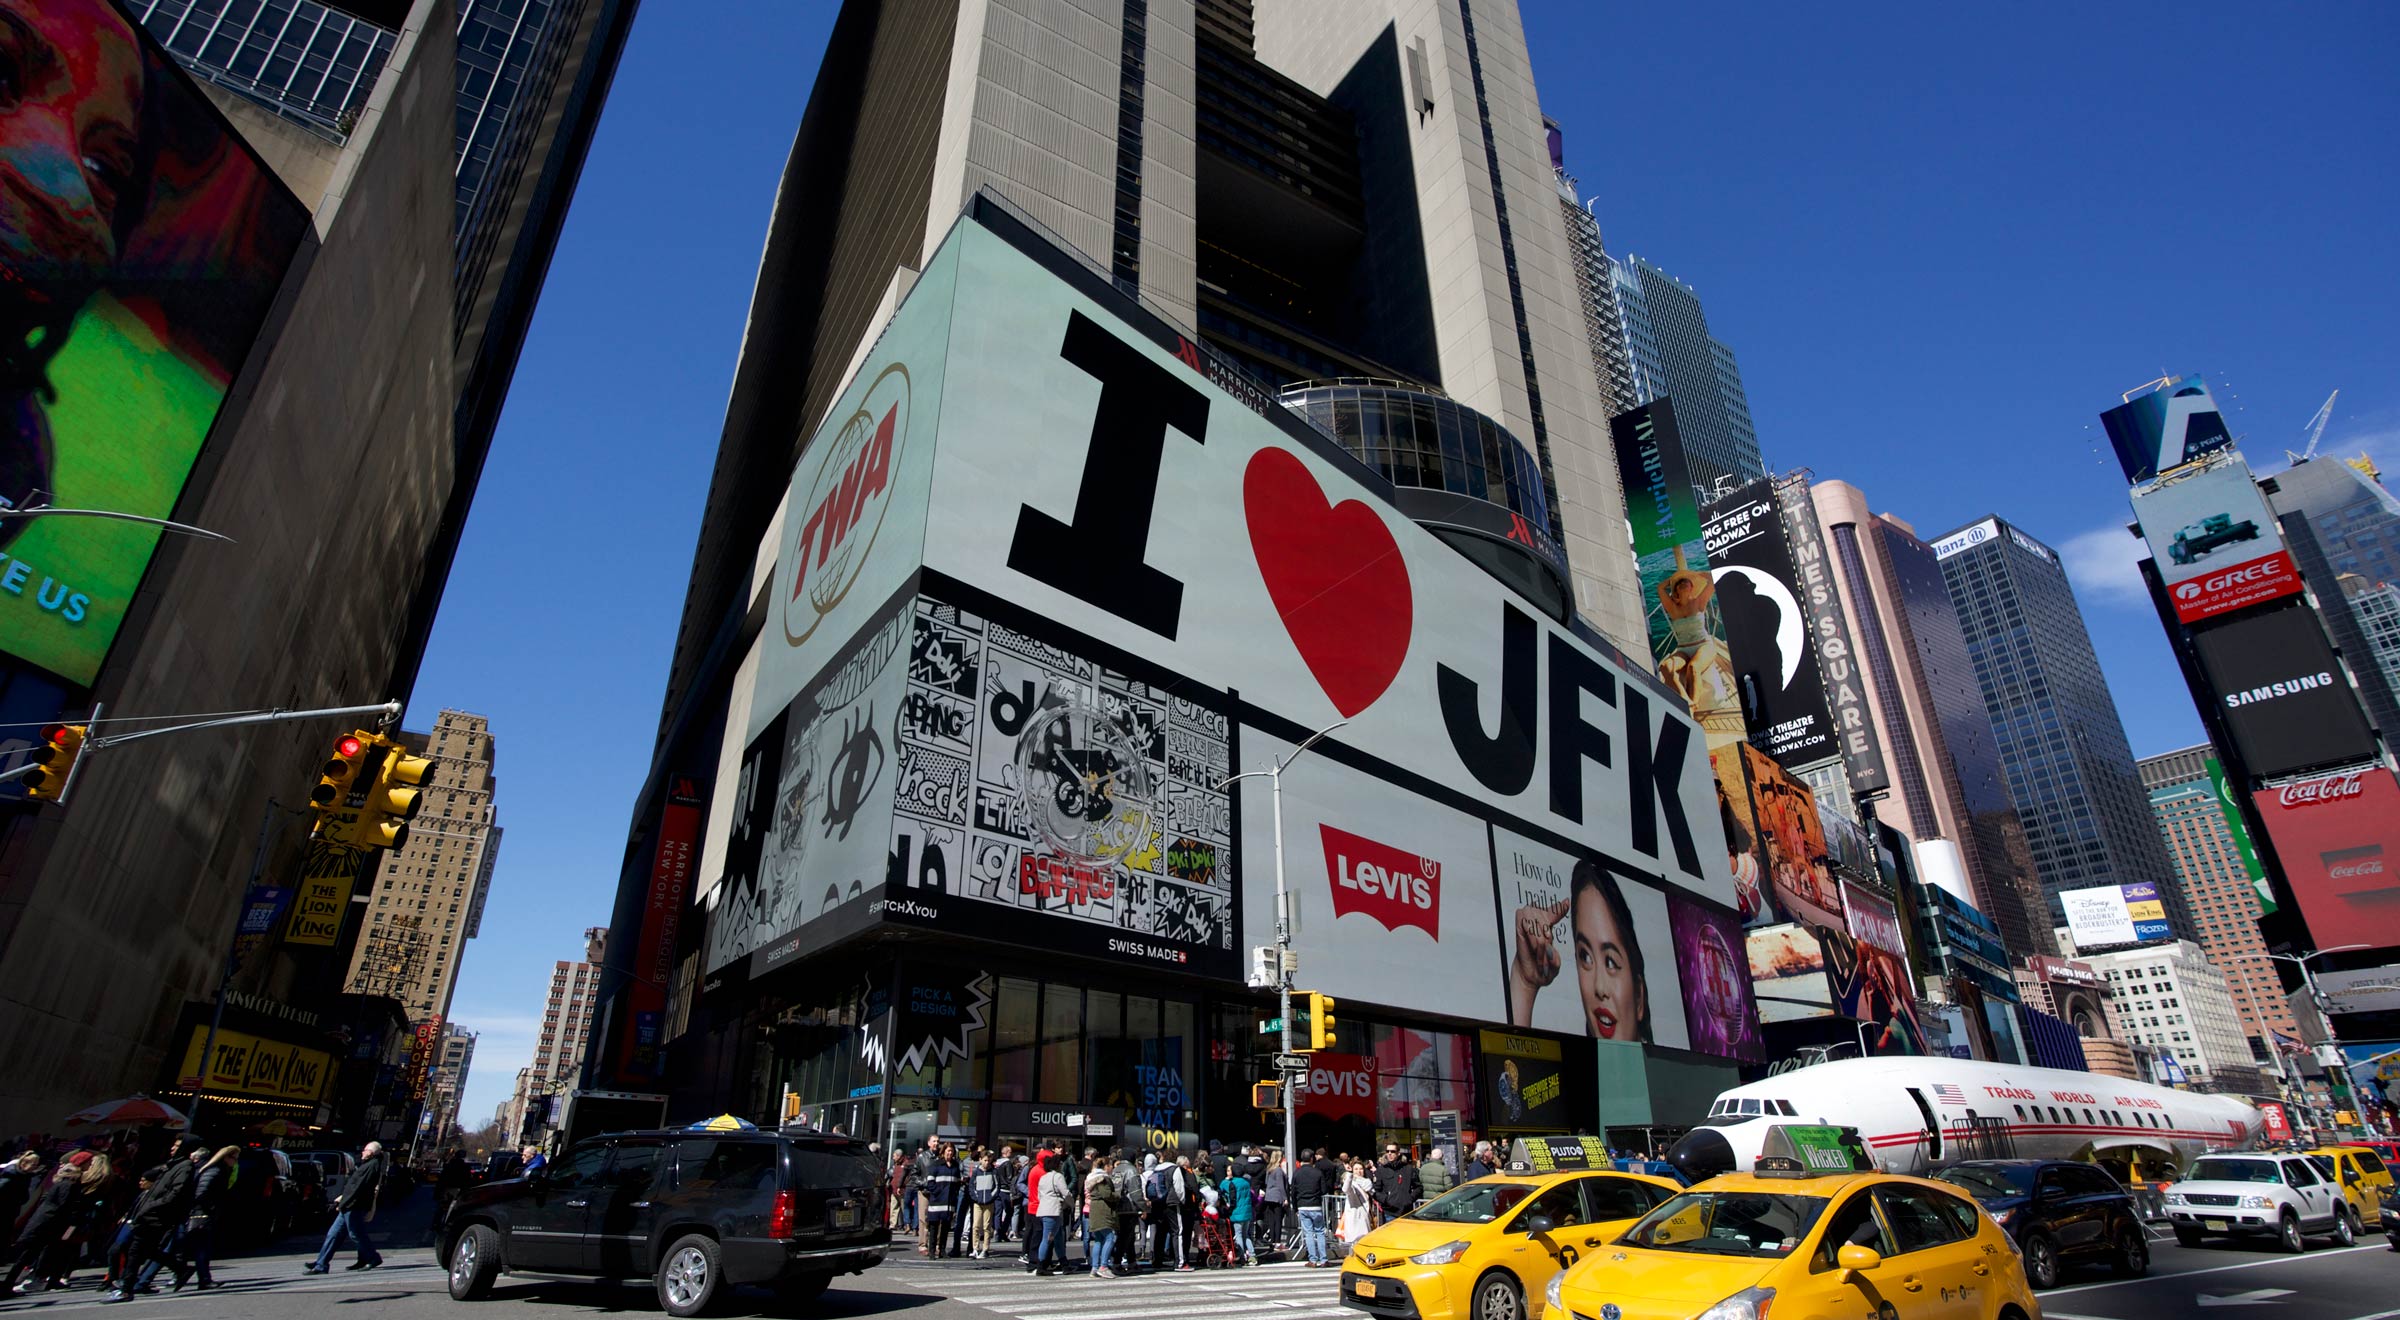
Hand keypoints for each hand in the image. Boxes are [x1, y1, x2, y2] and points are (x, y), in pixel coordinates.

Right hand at [1507, 900, 1567, 1022]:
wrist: (1530, 978)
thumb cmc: (1543, 970)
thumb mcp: (1556, 967)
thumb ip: (1556, 961)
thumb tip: (1550, 951)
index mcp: (1549, 929)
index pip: (1555, 912)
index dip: (1560, 907)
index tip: (1567, 902)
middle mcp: (1538, 924)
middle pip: (1544, 912)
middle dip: (1546, 930)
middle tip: (1546, 946)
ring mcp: (1527, 926)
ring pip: (1533, 914)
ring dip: (1538, 933)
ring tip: (1538, 947)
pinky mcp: (1518, 930)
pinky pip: (1523, 920)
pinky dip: (1530, 933)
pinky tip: (1532, 945)